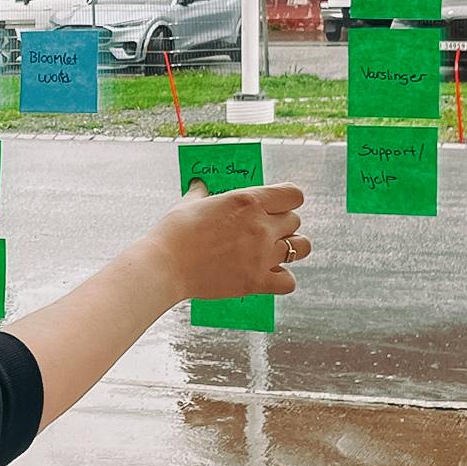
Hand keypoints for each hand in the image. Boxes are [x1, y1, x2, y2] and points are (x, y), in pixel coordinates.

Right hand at [141, 181, 310, 300]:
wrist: (165, 265)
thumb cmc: (175, 232)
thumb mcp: (189, 203)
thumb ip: (202, 192)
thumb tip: (200, 184)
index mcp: (248, 201)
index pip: (293, 195)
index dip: (287, 199)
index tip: (277, 205)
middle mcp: (261, 226)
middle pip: (295, 220)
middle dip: (283, 224)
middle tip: (265, 230)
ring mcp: (262, 255)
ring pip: (301, 248)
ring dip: (291, 248)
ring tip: (274, 251)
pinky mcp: (257, 281)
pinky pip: (289, 281)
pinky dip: (282, 279)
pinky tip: (268, 275)